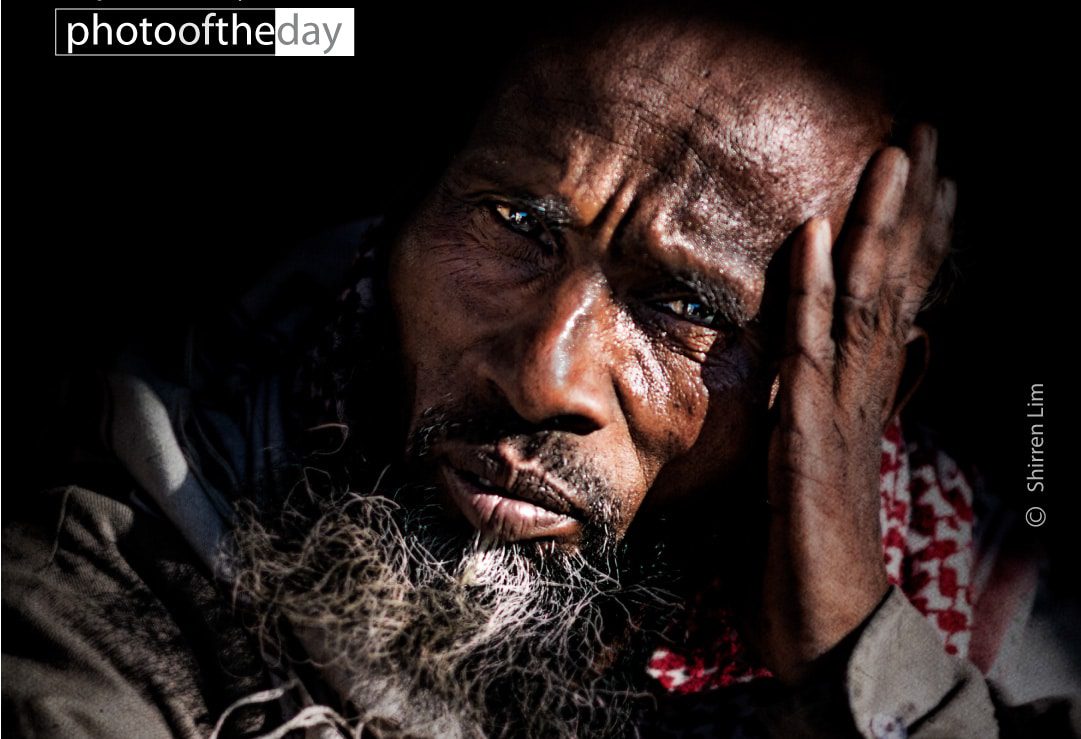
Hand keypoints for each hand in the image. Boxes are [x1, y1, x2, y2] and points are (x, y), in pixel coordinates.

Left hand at [758, 124, 956, 681]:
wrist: (829, 631)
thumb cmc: (817, 554)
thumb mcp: (817, 468)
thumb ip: (822, 412)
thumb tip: (823, 368)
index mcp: (864, 398)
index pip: (896, 303)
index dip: (914, 240)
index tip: (928, 180)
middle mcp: (865, 395)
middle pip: (894, 286)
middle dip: (910, 208)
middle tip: (924, 134)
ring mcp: (842, 414)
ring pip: (869, 304)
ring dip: (879, 227)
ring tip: (898, 156)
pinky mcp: (809, 440)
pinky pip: (811, 354)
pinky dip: (814, 292)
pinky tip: (817, 236)